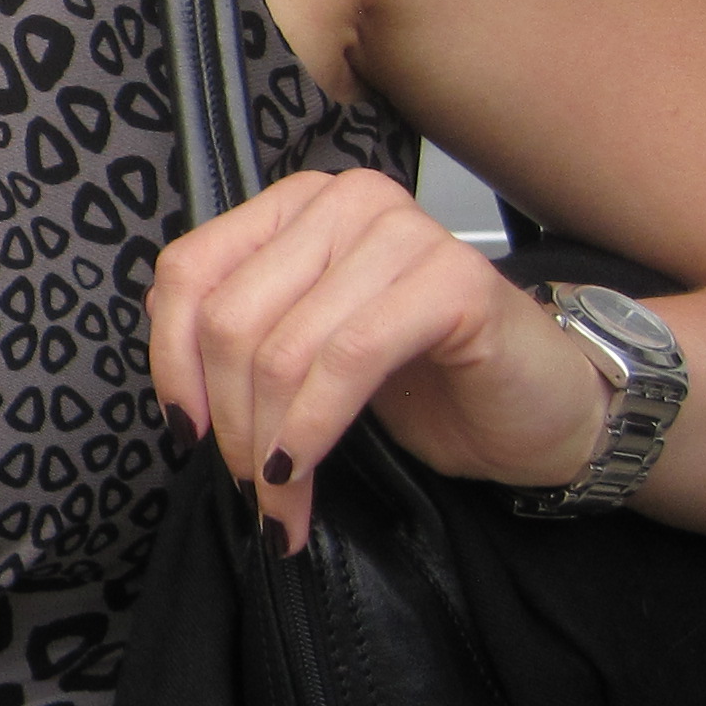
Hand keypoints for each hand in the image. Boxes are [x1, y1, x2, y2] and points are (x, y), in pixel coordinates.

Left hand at [146, 168, 610, 550]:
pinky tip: (304, 476)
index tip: (185, 431)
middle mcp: (346, 202)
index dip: (170, 359)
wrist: (543, 415)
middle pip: (231, 317)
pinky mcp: (454, 281)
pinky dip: (311, 430)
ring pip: (282, 347)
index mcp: (297, 206)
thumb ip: (241, 332)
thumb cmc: (426, 383)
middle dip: (227, 418)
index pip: (189, 271)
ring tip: (279, 502)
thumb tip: (163, 353)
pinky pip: (346, 362)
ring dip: (268, 444)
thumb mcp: (307, 352)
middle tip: (246, 483)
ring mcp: (403, 232)